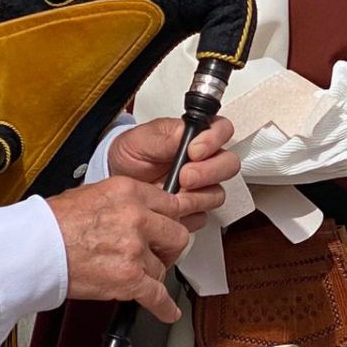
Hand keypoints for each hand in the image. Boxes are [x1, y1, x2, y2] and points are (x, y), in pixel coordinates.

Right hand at [44, 173, 228, 321]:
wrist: (34, 247)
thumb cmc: (52, 222)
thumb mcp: (92, 194)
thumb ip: (122, 202)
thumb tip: (136, 210)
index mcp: (129, 192)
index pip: (170, 204)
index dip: (170, 220)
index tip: (169, 227)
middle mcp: (137, 218)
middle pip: (176, 235)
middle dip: (168, 248)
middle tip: (160, 253)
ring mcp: (135, 249)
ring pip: (162, 268)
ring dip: (151, 275)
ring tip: (136, 276)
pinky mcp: (129, 279)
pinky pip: (158, 296)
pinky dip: (164, 307)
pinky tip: (167, 311)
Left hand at [107, 116, 239, 219]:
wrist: (116, 181)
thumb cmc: (130, 155)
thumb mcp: (140, 140)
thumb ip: (164, 138)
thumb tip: (184, 136)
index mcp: (195, 136)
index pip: (222, 130)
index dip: (214, 140)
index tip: (194, 151)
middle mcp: (204, 161)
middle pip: (229, 164)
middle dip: (208, 172)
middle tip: (185, 176)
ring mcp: (201, 187)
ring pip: (218, 193)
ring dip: (197, 196)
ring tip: (174, 195)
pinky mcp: (193, 209)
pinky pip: (203, 216)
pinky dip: (187, 215)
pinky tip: (173, 209)